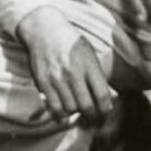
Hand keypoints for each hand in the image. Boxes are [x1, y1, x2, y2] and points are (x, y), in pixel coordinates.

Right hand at [18, 5, 112, 124]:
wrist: (45, 31)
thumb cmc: (71, 43)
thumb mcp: (89, 54)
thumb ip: (97, 75)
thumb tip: (107, 98)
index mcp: (89, 65)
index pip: (102, 95)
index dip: (106, 110)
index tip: (105, 113)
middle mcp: (74, 73)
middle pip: (86, 106)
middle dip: (92, 117)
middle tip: (93, 120)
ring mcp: (57, 79)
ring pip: (70, 109)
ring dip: (76, 114)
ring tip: (78, 112)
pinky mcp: (43, 84)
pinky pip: (54, 108)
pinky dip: (61, 115)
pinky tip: (64, 111)